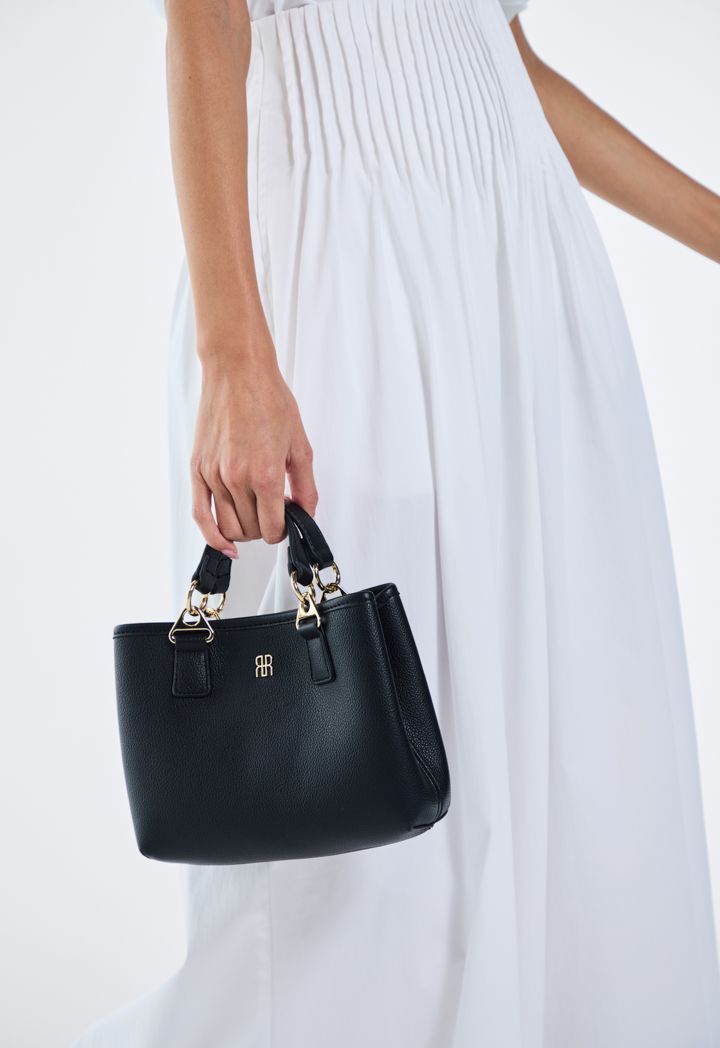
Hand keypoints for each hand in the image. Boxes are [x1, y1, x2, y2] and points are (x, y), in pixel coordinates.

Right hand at [189, 350, 317, 554]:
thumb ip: (306, 486)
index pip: (273, 528)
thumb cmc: (268, 399)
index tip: (287, 522)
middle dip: (265, 528)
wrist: (237, 371)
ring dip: (244, 530)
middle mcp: (236, 478)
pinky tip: (225, 542)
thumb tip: (306, 513)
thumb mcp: (300, 445)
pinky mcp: (197, 469)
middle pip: (250, 530)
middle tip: (273, 511)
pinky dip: (212, 535)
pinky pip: (200, 515)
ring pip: (228, 527)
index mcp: (265, 474)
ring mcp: (213, 475)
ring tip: (254, 514)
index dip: (283, 531)